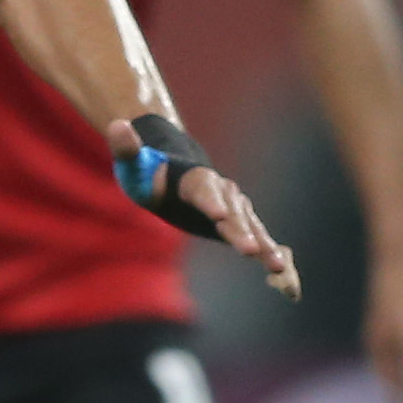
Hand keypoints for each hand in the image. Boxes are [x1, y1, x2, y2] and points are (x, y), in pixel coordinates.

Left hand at [109, 116, 300, 302]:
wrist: (171, 170)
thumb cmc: (146, 169)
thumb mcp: (131, 161)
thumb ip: (126, 148)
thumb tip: (117, 127)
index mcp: (191, 178)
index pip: (202, 189)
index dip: (211, 201)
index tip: (220, 215)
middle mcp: (219, 191)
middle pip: (232, 212)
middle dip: (241, 231)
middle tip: (250, 251)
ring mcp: (232, 208)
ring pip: (251, 226)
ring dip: (265, 245)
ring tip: (277, 266)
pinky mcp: (237, 225)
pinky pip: (258, 240)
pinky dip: (272, 255)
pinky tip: (285, 275)